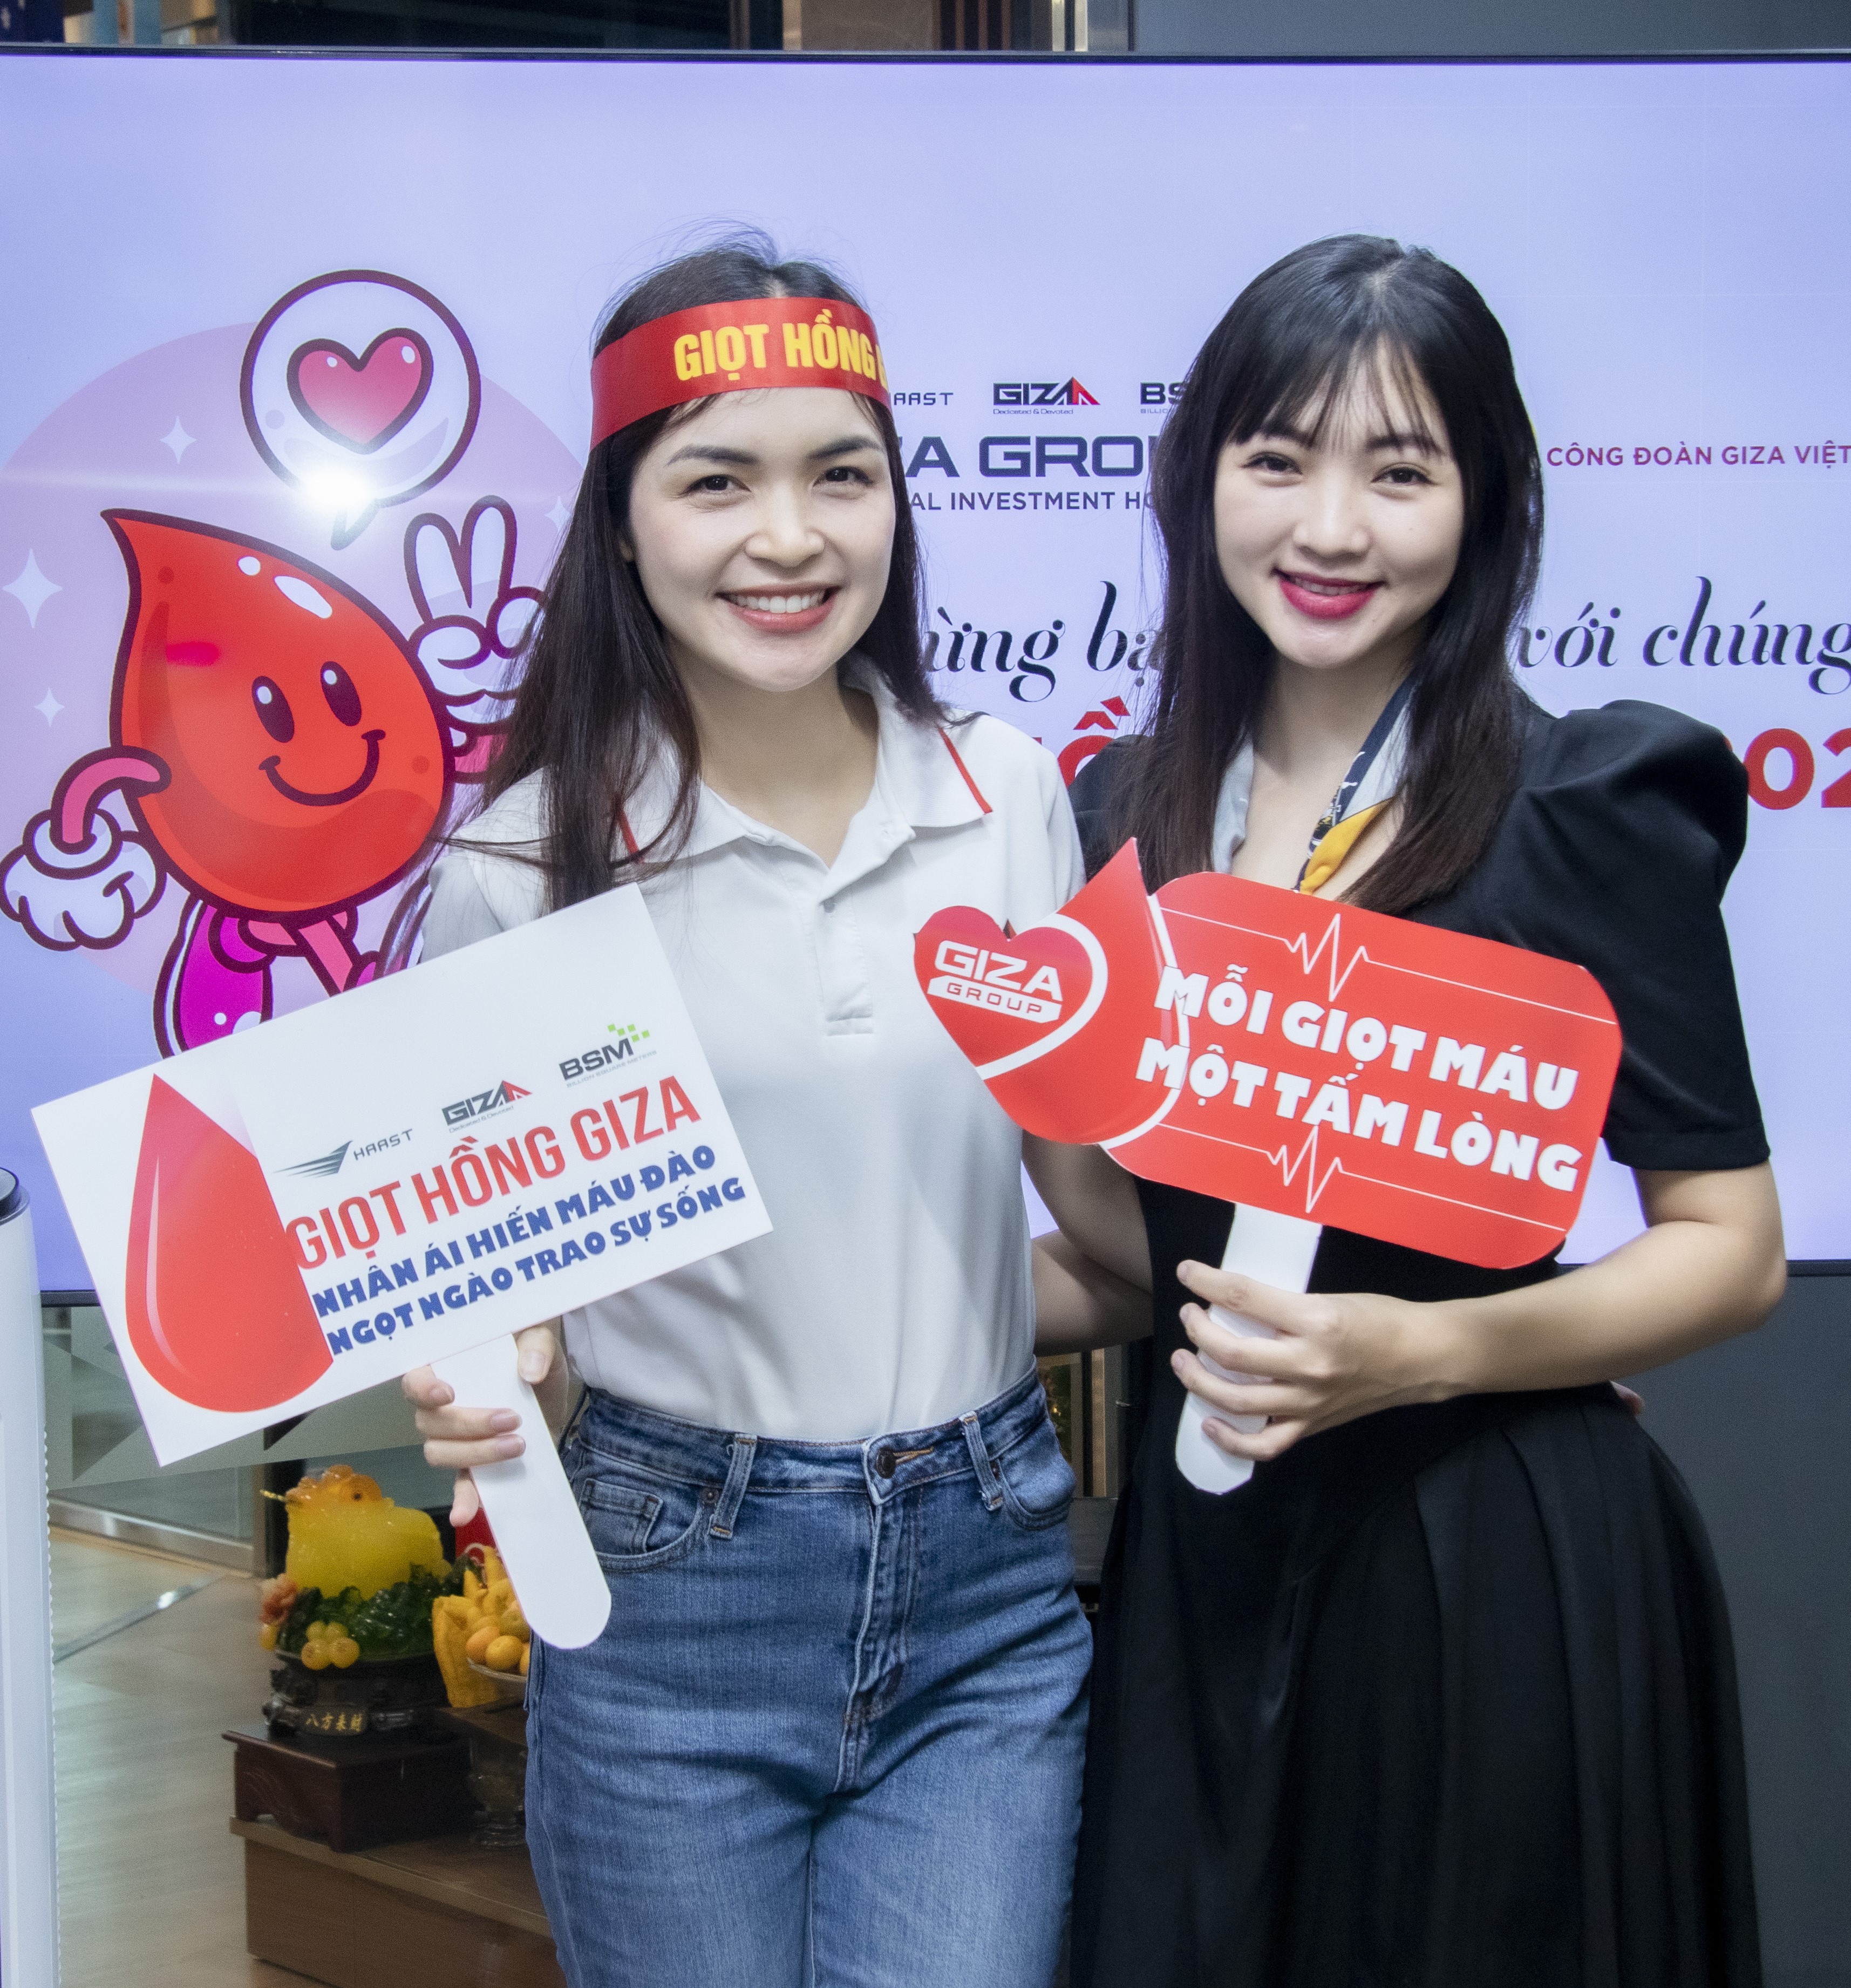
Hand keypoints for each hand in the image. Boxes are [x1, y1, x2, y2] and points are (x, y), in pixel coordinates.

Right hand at [400, 1322, 557, 1525]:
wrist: (553, 1391)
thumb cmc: (533, 1355)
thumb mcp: (541, 1337)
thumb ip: (537, 1344)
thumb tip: (529, 1372)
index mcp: (448, 1368)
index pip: (415, 1379)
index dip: (423, 1388)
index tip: (448, 1394)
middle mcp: (440, 1406)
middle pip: (431, 1423)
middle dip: (469, 1425)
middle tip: (510, 1419)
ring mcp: (454, 1439)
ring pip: (441, 1453)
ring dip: (477, 1453)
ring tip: (518, 1445)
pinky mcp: (475, 1463)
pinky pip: (461, 1485)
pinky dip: (463, 1500)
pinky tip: (465, 1514)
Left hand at [1170, 1260, 1457, 1463]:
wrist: (1423, 1358)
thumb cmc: (1380, 1318)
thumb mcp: (1329, 1297)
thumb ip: (1284, 1306)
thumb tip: (1234, 1304)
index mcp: (1316, 1320)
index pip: (1246, 1297)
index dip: (1207, 1282)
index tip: (1187, 1273)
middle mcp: (1309, 1363)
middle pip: (1232, 1352)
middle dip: (1198, 1331)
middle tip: (1188, 1316)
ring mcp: (1310, 1401)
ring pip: (1238, 1399)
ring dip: (1199, 1380)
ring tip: (1184, 1361)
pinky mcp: (1313, 1425)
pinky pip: (1265, 1444)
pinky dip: (1231, 1439)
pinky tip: (1210, 1422)